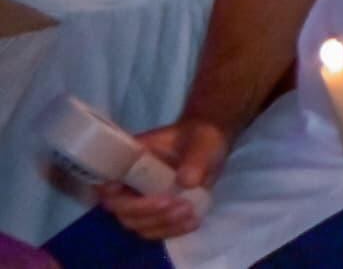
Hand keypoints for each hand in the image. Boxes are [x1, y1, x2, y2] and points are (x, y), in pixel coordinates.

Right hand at [102, 119, 221, 238]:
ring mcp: (141, 201)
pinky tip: (192, 222)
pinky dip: (172, 231)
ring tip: (189, 211)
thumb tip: (187, 181)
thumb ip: (196, 158)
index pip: (107, 183)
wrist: (210, 148)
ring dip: (162, 224)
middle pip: (123, 210)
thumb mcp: (203, 140)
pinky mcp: (156, 214)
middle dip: (148, 212)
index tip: (139, 195)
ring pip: (139, 224)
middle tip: (179, 204)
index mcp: (130, 161)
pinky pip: (155, 230)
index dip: (114, 195)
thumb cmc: (200, 138)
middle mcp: (129, 184)